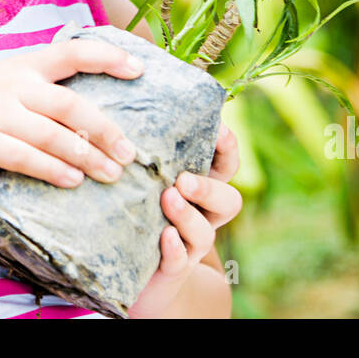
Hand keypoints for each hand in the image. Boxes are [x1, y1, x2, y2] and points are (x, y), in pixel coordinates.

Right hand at [0, 40, 143, 187]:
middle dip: (105, 130)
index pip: (73, 52)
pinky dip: (53, 170)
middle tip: (130, 152)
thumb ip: (39, 86)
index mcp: (23, 65)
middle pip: (71, 104)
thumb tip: (86, 108)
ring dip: (88, 156)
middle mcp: (14, 86)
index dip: (108, 57)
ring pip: (54, 135)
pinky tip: (73, 181)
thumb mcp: (2, 80)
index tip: (139, 69)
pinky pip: (27, 158)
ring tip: (111, 174)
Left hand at [128, 121, 241, 317]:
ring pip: (205, 232)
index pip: (227, 163)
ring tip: (168, 199)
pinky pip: (181, 260)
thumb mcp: (144, 172)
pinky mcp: (172, 268)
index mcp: (200, 185)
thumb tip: (130, 89)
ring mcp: (189, 243)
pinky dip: (175, 247)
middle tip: (183, 179)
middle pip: (229, 200)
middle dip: (209, 187)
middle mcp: (203, 215)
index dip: (227, 146)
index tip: (217, 128)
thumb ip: (146, 144)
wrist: (129, 268)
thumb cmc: (135, 206)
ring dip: (188, 215)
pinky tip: (164, 235)